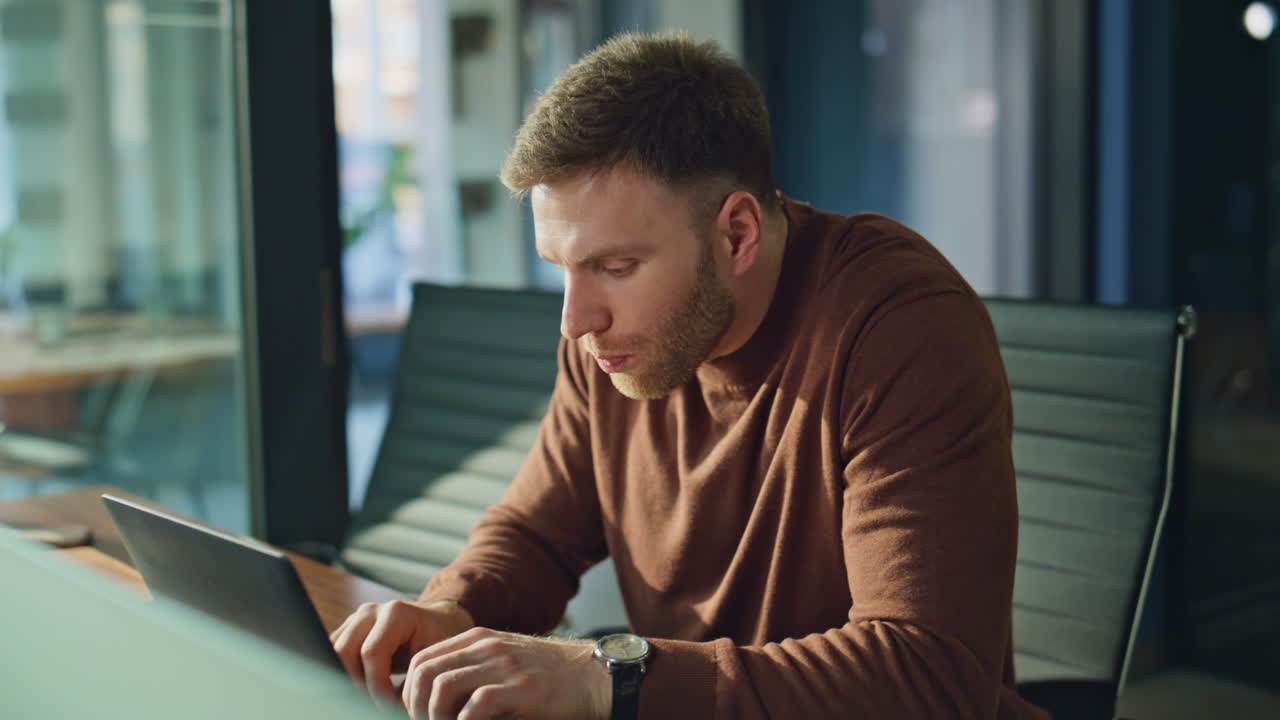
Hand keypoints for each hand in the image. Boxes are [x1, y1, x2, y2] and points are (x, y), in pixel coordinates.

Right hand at [330, 599, 474, 703]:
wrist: (440, 622)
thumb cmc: (442, 641)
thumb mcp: (433, 658)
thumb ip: (415, 676)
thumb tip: (394, 706)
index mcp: (396, 613)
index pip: (371, 654)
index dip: (375, 685)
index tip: (387, 706)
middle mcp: (371, 611)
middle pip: (344, 651)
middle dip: (356, 683)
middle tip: (372, 704)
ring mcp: (356, 618)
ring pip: (334, 652)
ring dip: (347, 678)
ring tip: (369, 697)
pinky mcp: (348, 629)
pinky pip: (334, 652)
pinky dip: (344, 673)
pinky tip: (364, 688)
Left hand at [401, 627, 610, 719]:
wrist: (594, 677)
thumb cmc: (549, 675)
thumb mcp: (505, 658)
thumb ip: (473, 666)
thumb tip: (434, 694)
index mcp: (478, 638)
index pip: (421, 659)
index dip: (409, 691)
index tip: (417, 714)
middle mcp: (487, 646)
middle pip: (424, 672)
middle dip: (415, 706)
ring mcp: (504, 665)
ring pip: (442, 687)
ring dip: (435, 716)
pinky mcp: (522, 688)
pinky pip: (476, 706)